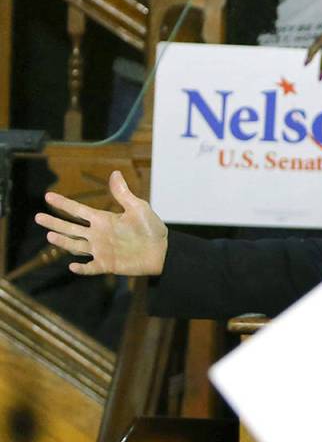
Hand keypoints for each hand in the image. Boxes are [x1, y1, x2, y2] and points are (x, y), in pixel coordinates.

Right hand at [35, 171, 168, 275]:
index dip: (63, 204)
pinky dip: (81, 268)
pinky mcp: (107, 264)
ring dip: (63, 242)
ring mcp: (101, 250)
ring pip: (76, 246)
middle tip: (38, 217)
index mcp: (104, 220)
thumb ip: (123, 194)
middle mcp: (98, 234)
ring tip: (49, 236)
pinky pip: (90, 267)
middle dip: (54, 223)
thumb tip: (115, 173)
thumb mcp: (138, 208)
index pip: (78, 210)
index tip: (48, 196)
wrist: (162, 251)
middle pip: (71, 228)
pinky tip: (71, 266)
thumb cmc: (151, 228)